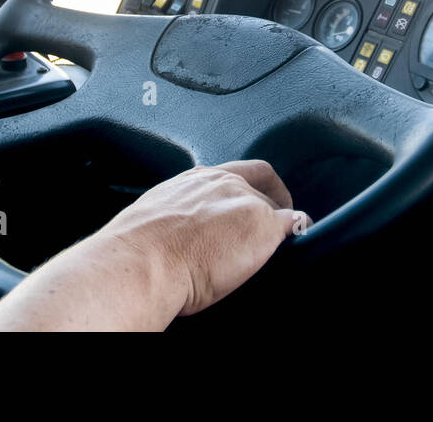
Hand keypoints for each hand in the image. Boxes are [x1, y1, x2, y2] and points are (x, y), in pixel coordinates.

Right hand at [0, 160, 307, 330]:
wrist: (142, 262)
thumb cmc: (135, 251)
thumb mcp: (153, 221)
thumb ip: (173, 217)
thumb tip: (172, 236)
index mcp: (193, 180)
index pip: (232, 172)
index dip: (250, 184)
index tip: (255, 197)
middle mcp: (221, 183)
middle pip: (260, 183)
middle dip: (269, 201)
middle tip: (276, 220)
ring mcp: (244, 201)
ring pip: (276, 205)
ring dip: (280, 220)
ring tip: (284, 236)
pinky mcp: (264, 225)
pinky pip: (295, 224)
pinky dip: (297, 233)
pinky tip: (295, 245)